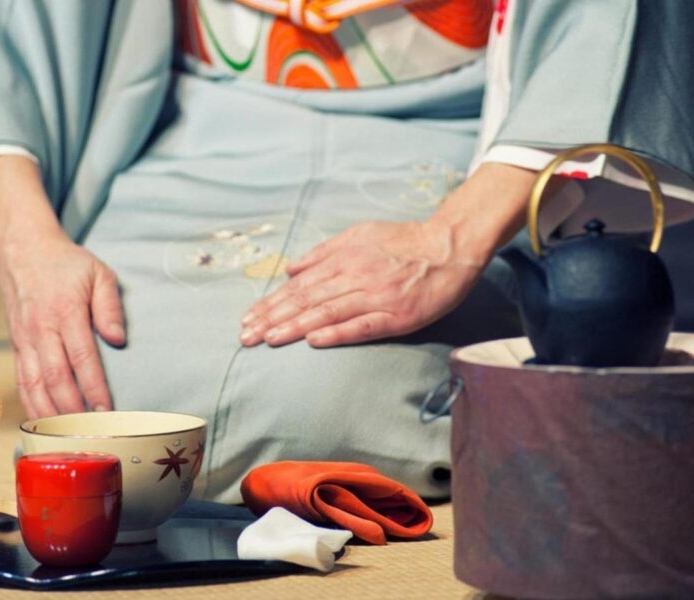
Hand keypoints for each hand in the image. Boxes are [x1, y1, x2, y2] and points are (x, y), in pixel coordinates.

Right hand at [0, 230, 124, 418]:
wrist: (23, 250)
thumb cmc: (67, 263)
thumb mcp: (99, 273)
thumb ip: (110, 306)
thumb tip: (118, 339)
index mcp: (65, 311)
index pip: (82, 357)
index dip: (94, 387)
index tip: (107, 409)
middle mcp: (41, 328)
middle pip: (55, 377)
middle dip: (72, 409)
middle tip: (90, 431)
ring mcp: (24, 338)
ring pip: (33, 384)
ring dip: (49, 413)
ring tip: (67, 436)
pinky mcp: (15, 344)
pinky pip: (21, 380)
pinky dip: (30, 403)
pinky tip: (43, 422)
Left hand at [239, 219, 480, 346]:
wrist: (448, 246)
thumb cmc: (402, 241)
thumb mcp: (359, 234)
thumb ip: (323, 252)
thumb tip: (291, 268)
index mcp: (343, 259)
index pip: (298, 286)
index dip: (271, 303)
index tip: (248, 319)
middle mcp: (354, 276)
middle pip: (306, 300)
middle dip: (272, 318)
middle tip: (245, 336)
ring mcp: (375, 296)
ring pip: (327, 312)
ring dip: (294, 327)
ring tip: (268, 339)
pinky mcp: (397, 314)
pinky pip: (363, 325)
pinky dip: (337, 332)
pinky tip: (313, 340)